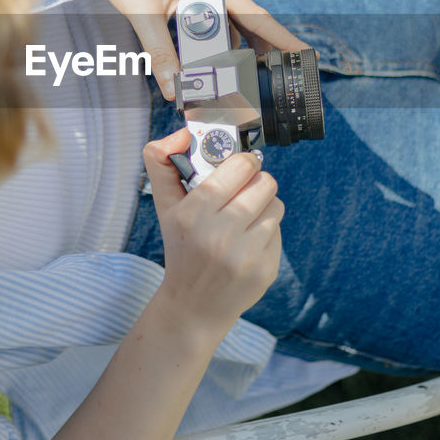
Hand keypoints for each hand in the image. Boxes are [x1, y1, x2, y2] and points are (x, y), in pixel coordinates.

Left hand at [85, 0, 309, 99]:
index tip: (305, 56)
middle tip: (265, 86)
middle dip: (259, 55)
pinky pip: (212, 20)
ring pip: (230, 25)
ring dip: (233, 52)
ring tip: (236, 82)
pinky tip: (206, 63)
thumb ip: (160, 54)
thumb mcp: (142, 14)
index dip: (284, 39)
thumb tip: (175, 90)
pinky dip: (214, 42)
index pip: (260, 18)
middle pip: (249, 25)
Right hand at [142, 128, 283, 337]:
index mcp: (192, 214)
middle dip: (256, 182)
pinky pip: (278, 232)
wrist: (193, 306)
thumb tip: (181, 133)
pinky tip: (248, 243)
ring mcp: (245, 256)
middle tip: (245, 190)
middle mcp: (218, 236)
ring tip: (245, 217)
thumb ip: (161, 162)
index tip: (239, 167)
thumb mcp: (164, 206)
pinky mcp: (266, 270)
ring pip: (276, 205)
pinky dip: (267, 232)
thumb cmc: (181, 248)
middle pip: (265, 183)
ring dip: (264, 206)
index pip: (240, 167)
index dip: (244, 162)